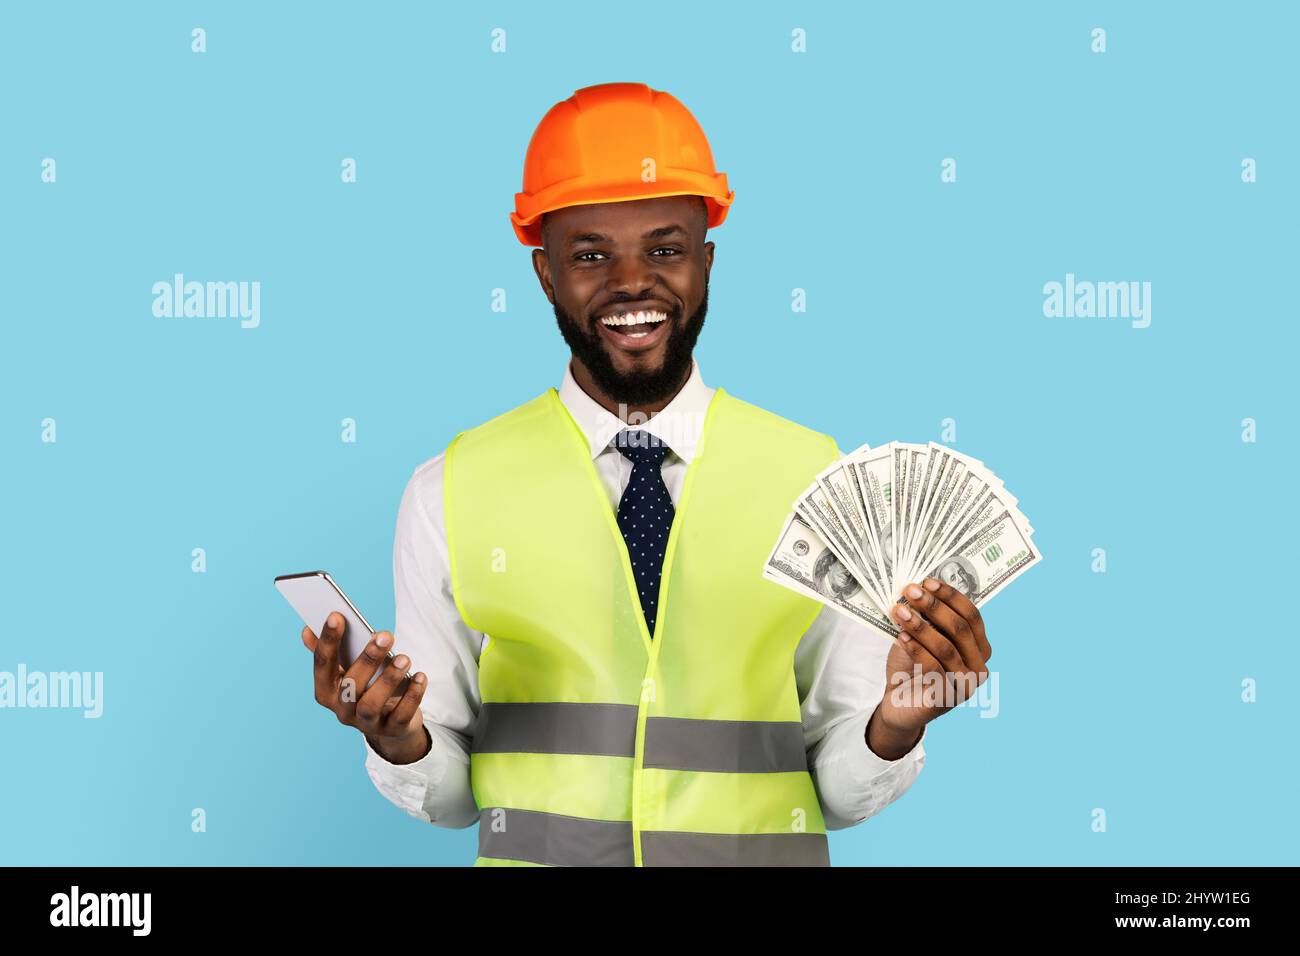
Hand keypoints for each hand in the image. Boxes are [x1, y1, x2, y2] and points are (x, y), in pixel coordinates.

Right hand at [302, 612, 430, 763]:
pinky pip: (401, 716)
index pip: (322, 664)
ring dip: (388, 679)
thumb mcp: (347, 670)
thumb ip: (330, 652)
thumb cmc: (367, 687)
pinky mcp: (392, 730)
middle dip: (367, 659)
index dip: (328, 640)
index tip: (337, 615)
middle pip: (350, 685)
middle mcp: (342, 710)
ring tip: (405, 659)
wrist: (391, 723)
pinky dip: (412, 696)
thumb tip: (306, 630)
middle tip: (385, 635)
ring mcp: (367, 723)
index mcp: (327, 691)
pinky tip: (420, 677)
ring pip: (371, 705)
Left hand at [873, 577, 992, 738]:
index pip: (972, 616)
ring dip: (921, 626)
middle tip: (911, 591)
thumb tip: (918, 588)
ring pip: (946, 647)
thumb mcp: (921, 637)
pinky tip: (901, 636)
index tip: (927, 581)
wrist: (898, 704)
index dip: (951, 596)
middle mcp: (979, 666)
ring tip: (899, 611)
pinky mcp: (949, 698)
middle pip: (961, 629)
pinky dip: (916, 649)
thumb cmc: (912, 667)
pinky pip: (934, 667)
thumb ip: (927, 619)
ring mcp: (967, 685)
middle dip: (934, 606)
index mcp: (979, 648)